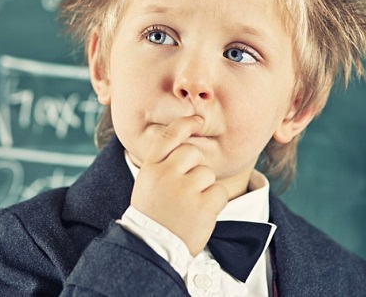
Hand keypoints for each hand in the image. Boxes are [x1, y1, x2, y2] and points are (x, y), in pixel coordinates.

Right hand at [130, 116, 228, 255]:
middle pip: (192, 153)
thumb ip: (162, 164)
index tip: (197, 119)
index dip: (185, 124)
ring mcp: (184, 190)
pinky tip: (200, 213)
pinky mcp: (202, 206)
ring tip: (190, 205)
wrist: (153, 247)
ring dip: (204, 187)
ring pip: (206, 173)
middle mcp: (166, 175)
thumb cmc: (152, 213)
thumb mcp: (146, 183)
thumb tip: (184, 142)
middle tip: (187, 187)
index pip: (168, 137)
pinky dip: (214, 202)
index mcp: (150, 168)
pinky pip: (218, 192)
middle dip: (195, 166)